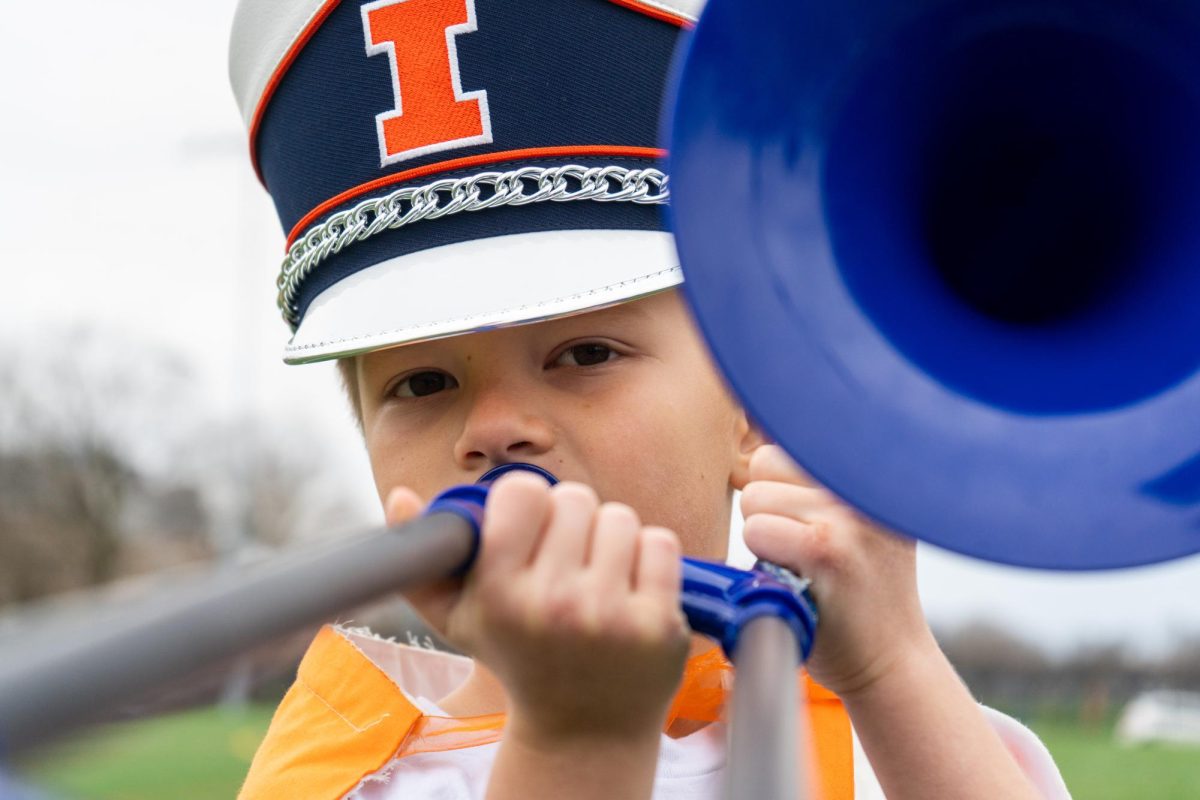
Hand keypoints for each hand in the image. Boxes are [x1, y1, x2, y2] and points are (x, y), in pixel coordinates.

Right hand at [441, 473, 689, 740]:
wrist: (584, 731)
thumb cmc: (518, 657)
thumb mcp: (458, 619)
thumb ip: (424, 559)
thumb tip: (399, 496)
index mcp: (501, 594)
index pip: (523, 490)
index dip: (527, 503)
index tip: (529, 529)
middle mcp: (555, 604)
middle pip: (575, 497)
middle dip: (571, 521)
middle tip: (565, 560)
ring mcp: (612, 616)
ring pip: (620, 517)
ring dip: (610, 538)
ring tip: (597, 577)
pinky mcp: (658, 624)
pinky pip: (659, 543)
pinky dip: (647, 557)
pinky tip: (630, 589)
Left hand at [740, 445, 933, 696]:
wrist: (892, 661)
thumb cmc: (858, 592)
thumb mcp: (859, 521)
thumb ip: (819, 481)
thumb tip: (757, 430)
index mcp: (874, 471)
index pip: (791, 439)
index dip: (778, 482)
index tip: (799, 518)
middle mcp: (867, 483)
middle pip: (766, 464)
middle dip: (769, 506)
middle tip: (805, 549)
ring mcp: (850, 514)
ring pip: (755, 497)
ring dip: (764, 534)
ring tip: (803, 565)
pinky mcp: (828, 548)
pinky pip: (756, 531)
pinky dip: (761, 560)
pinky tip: (797, 582)